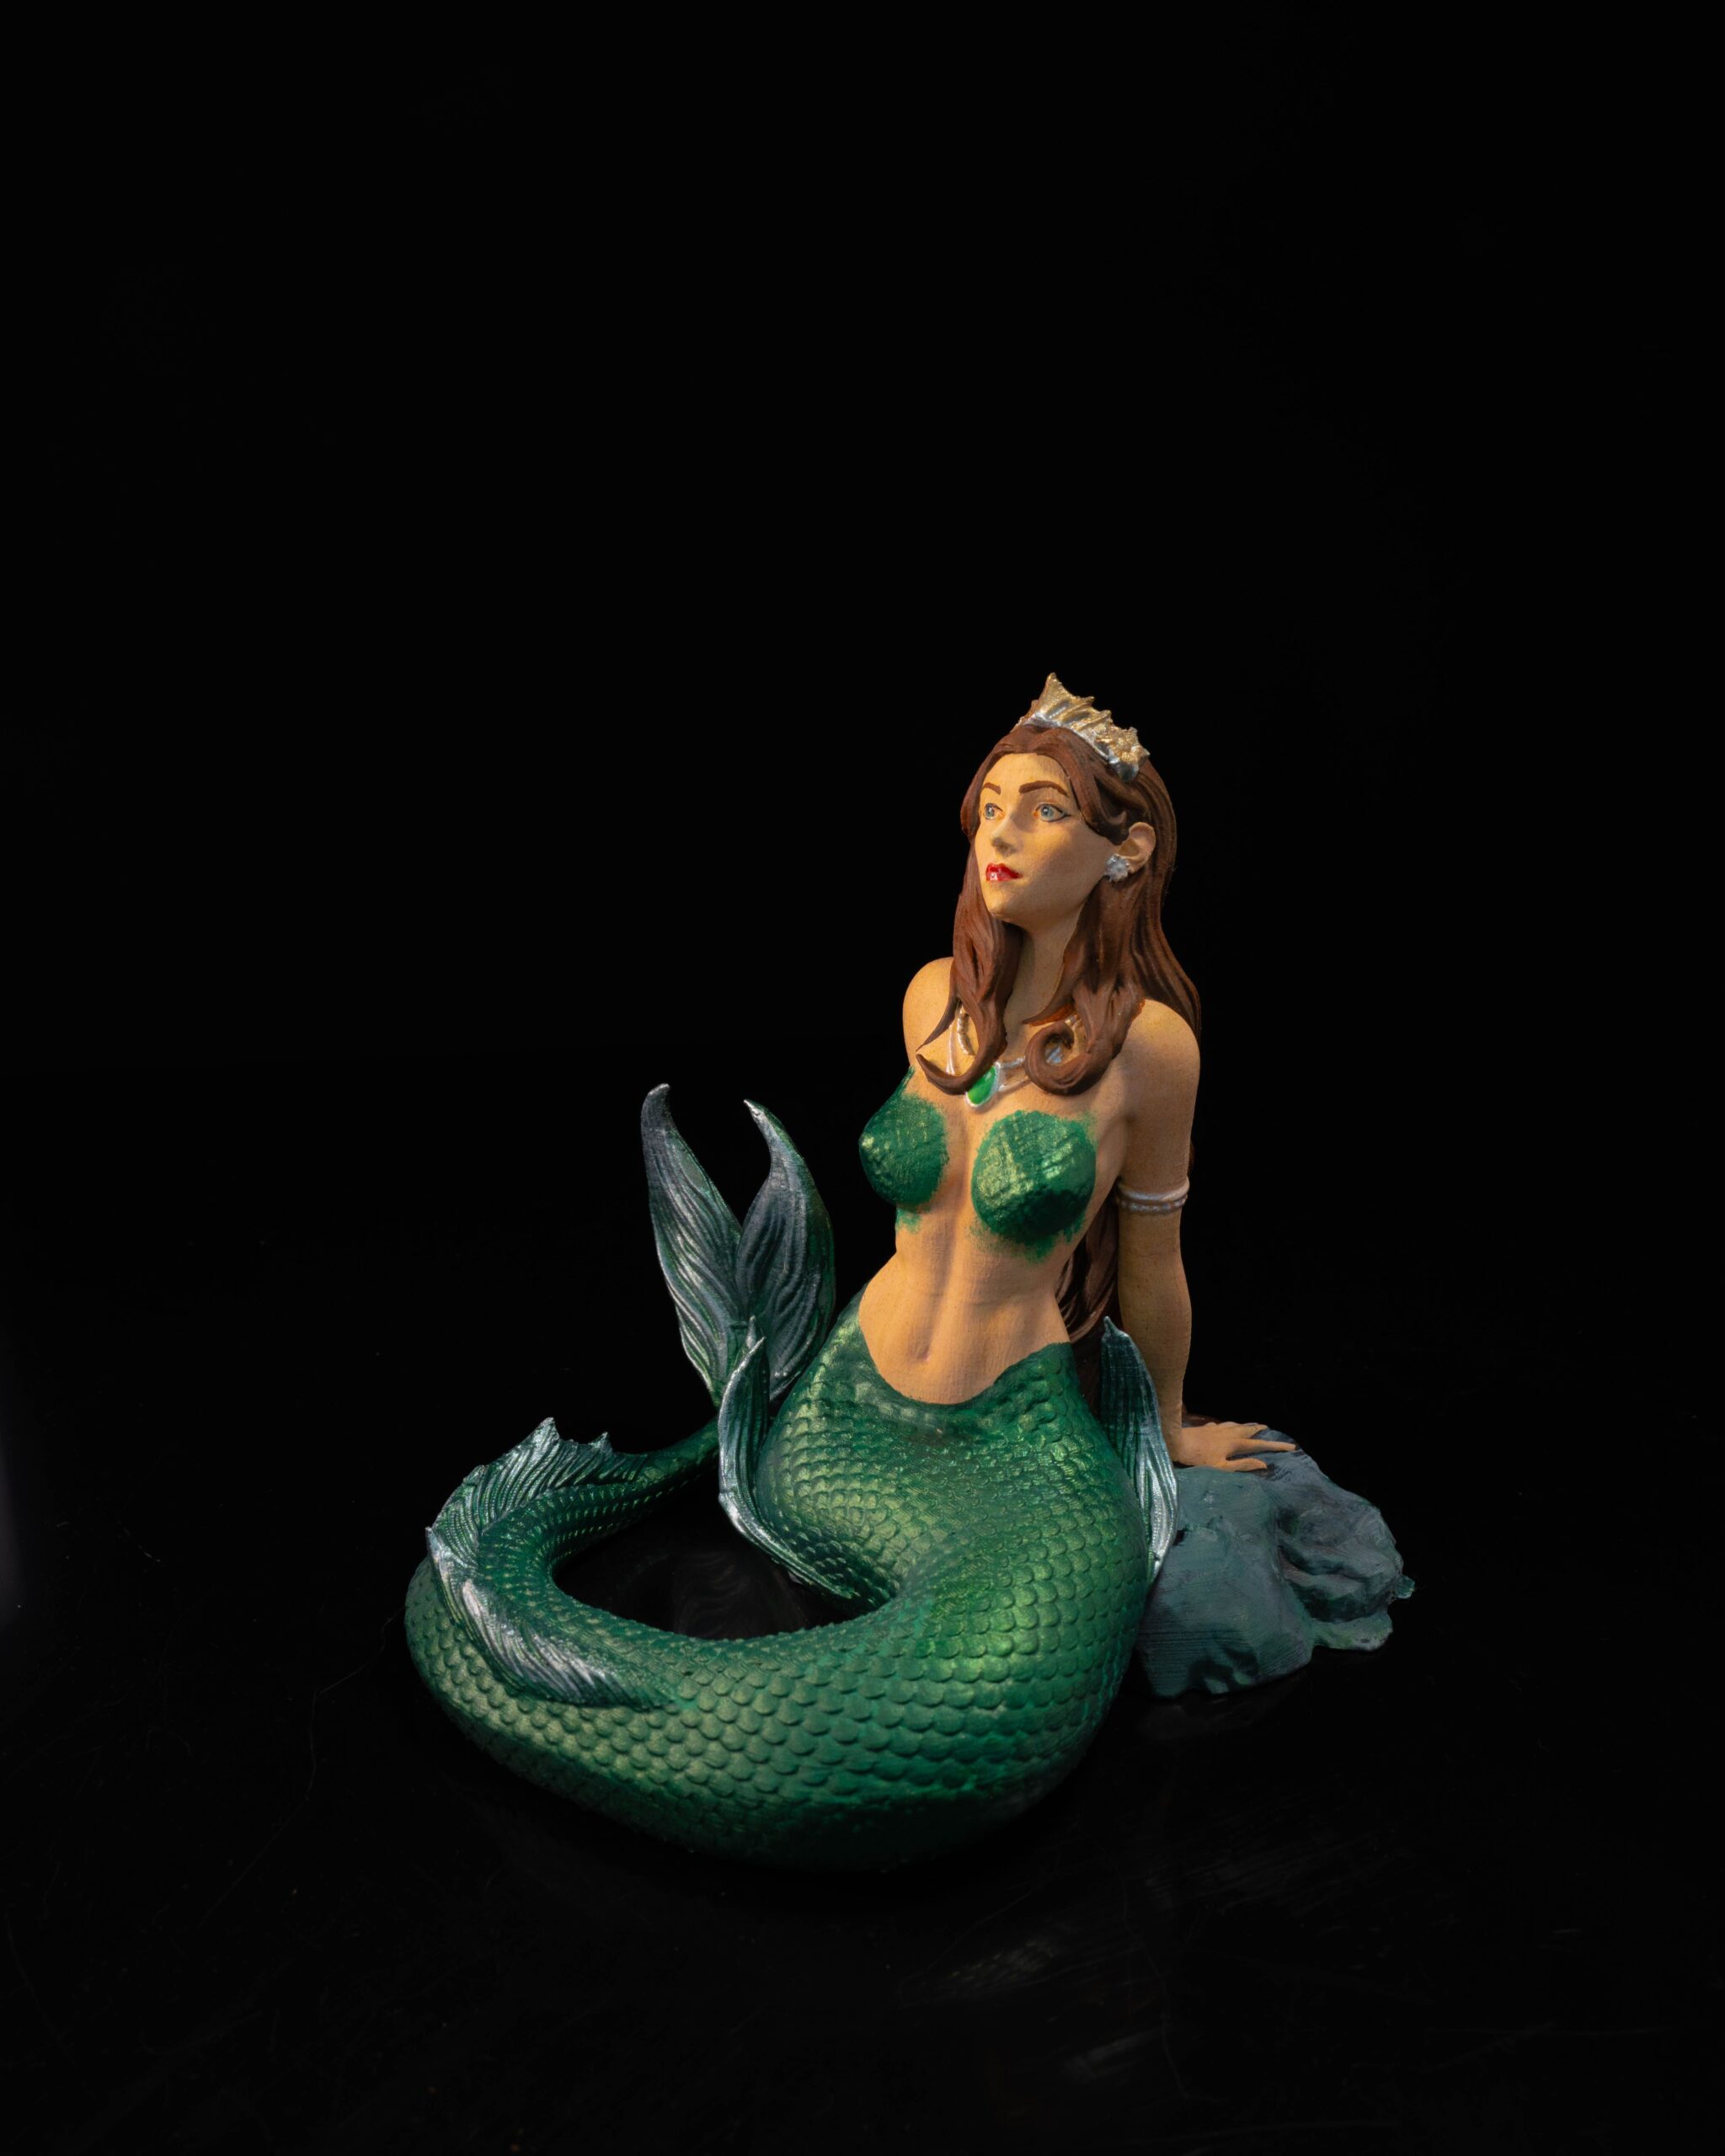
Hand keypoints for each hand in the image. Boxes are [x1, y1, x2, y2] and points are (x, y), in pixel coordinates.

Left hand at [1171, 1414, 1295, 1472]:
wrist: (1177, 1443)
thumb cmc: (1199, 1459)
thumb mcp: (1222, 1467)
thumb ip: (1243, 1465)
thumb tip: (1263, 1464)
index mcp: (1235, 1443)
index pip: (1260, 1444)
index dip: (1276, 1446)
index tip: (1291, 1447)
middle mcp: (1229, 1432)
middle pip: (1249, 1430)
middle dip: (1261, 1430)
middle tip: (1269, 1429)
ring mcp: (1218, 1428)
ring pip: (1237, 1425)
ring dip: (1247, 1425)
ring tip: (1253, 1426)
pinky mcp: (1208, 1428)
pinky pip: (1225, 1425)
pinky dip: (1232, 1425)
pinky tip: (1227, 1427)